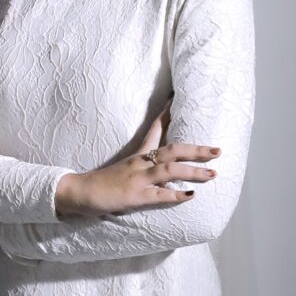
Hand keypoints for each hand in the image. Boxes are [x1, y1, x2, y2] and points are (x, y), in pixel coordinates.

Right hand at [56, 113, 219, 218]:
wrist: (78, 192)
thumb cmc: (101, 182)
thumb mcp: (123, 167)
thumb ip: (142, 164)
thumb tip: (162, 166)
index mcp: (137, 154)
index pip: (154, 128)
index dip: (167, 114)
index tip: (179, 99)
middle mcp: (139, 163)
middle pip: (172, 149)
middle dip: (197, 150)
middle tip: (218, 151)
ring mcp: (138, 179)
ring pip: (170, 170)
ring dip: (193, 171)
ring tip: (213, 174)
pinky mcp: (134, 196)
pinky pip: (159, 194)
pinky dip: (176, 194)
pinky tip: (191, 195)